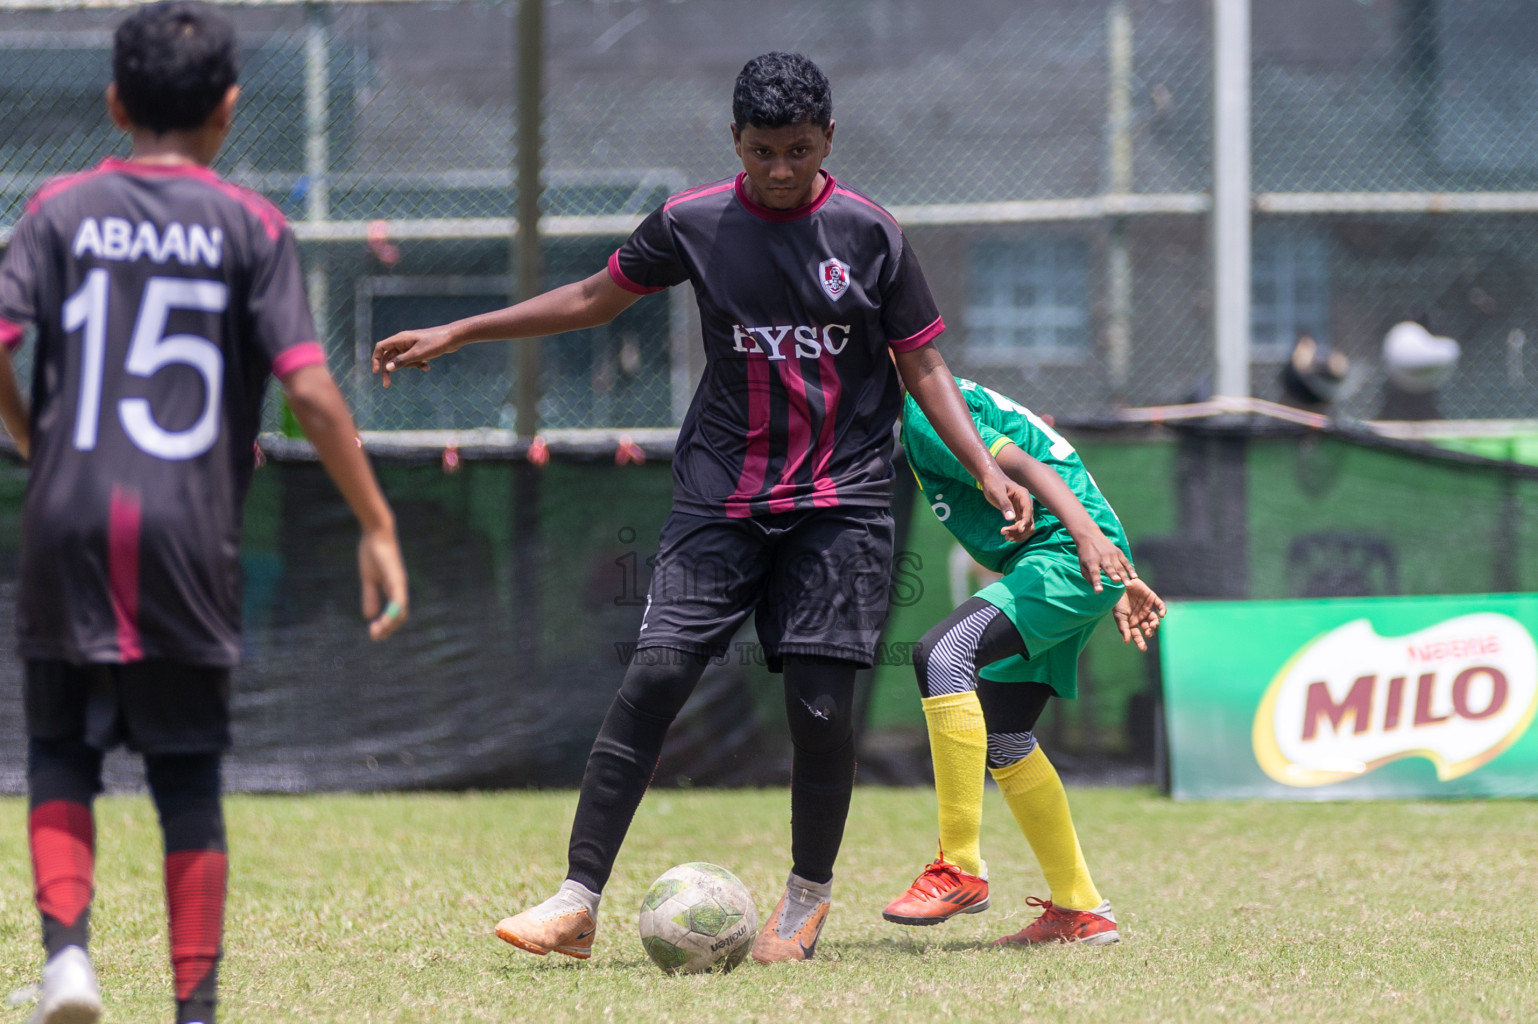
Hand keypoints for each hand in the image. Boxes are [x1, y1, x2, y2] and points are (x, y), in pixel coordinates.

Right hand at [359, 525, 407, 639]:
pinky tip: (386, 620)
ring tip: (377, 632)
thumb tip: (369, 616)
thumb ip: (370, 596)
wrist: (376, 532)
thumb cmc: (372, 552)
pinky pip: (398, 598)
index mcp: (394, 588)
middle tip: (374, 636)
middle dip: (389, 629)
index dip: (387, 625)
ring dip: (390, 624)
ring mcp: (400, 582)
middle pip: (401, 615)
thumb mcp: (368, 578)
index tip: (374, 634)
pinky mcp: (396, 577)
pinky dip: (393, 611)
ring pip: (401, 609)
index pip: (396, 613)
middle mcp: (400, 587)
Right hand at [372, 326, 457, 387]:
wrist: (453, 337)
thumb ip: (402, 361)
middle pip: (389, 357)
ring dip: (410, 366)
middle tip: (386, 385)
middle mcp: (403, 342)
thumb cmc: (435, 343)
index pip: (381, 347)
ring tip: (424, 366)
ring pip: (402, 360)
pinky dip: (418, 364)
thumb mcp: (418, 354)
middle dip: (389, 370)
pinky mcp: (419, 350)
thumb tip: (387, 368)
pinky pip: (413, 360)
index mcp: (400, 339)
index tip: (376, 372)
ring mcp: (411, 346)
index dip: (376, 359)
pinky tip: (427, 368)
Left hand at [982, 473, 1033, 541]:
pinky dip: (1017, 533)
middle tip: (1005, 535)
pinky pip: (1022, 527)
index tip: (1018, 530)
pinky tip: (1008, 536)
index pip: (1028, 512)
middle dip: (1019, 531)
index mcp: (1023, 496)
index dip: (1024, 523)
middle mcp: (1026, 504)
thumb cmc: (993, 483)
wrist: (991, 480)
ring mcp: (1023, 510)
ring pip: (1027, 527)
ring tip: (1006, 538)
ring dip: (1019, 535)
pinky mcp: (1018, 514)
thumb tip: (1011, 519)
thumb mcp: (997, 492)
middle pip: (1029, 522)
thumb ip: (1004, 504)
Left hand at [1071, 529, 1135, 591]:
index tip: (1098, 591)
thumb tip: (1097, 591)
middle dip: (1113, 574)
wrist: (1090, 536)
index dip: (1096, 582)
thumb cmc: (1086, 555)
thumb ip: (1089, 578)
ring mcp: (1111, 554)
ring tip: (1128, 584)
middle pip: (1108, 568)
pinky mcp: (1118, 552)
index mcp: (1091, 562)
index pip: (1094, 573)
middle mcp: (1102, 558)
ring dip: (1124, 575)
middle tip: (1117, 581)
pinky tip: (1134, 577)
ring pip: (1119, 566)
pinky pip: (1125, 562)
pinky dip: (1130, 569)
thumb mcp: (1083, 566)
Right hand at [1112, 578, 1165, 650]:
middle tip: (1149, 633)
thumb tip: (1126, 642)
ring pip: (1155, 619)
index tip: (1143, 649)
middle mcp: (1140, 616)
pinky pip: (1161, 606)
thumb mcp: (1119, 616)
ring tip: (1153, 625)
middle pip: (1147, 628)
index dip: (1140, 642)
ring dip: (1155, 624)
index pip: (1137, 634)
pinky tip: (1162, 615)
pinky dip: (1163, 611)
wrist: (1120, 584)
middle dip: (1149, 632)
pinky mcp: (1152, 598)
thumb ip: (1124, 628)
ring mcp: (1147, 607)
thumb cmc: (1117, 601)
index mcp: (1131, 622)